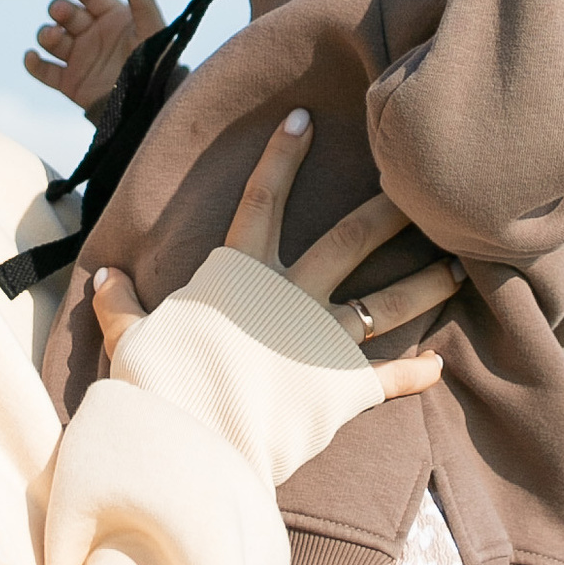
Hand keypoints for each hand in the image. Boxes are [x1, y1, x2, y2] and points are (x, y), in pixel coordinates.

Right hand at [25, 0, 163, 109]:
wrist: (148, 106)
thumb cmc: (156, 66)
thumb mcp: (153, 33)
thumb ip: (143, 4)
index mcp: (113, 18)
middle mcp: (93, 34)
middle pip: (67, 14)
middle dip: (60, 9)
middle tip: (60, 13)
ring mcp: (79, 58)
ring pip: (52, 39)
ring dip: (46, 34)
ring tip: (53, 37)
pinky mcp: (69, 82)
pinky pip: (44, 71)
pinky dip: (33, 64)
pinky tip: (31, 57)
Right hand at [91, 108, 456, 394]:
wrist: (191, 445)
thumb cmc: (158, 388)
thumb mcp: (131, 340)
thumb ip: (121, 307)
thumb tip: (100, 277)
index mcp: (240, 277)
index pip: (261, 202)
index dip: (281, 158)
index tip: (304, 119)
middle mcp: (289, 298)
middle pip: (350, 240)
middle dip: (389, 210)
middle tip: (420, 188)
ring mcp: (320, 341)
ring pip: (385, 301)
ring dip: (427, 282)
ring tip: (462, 265)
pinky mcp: (340, 391)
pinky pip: (387, 379)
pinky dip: (414, 373)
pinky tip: (439, 365)